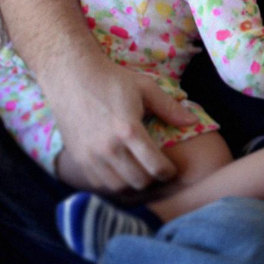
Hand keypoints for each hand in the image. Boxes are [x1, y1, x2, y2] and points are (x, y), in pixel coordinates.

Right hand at [43, 49, 194, 192]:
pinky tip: (122, 172)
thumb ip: (169, 107)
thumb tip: (192, 122)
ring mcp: (91, 156)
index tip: (172, 169)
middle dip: (153, 180)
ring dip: (133, 184)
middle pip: (139, 182)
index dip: (169, 172)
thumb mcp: (145, 87)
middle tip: (159, 171)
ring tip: (142, 173)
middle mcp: (108, 148)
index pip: (156, 166)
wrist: (71, 76)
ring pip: (119, 187)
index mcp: (129, 130)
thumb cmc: (112, 79)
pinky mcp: (78, 158)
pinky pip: (99, 184)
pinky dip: (113, 183)